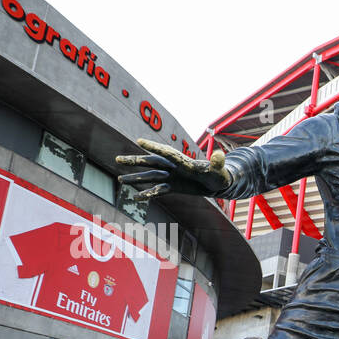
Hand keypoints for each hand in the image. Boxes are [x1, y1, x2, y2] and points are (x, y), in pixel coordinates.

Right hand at [116, 139, 230, 199]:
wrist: (218, 183)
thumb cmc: (219, 174)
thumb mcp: (219, 170)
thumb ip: (218, 163)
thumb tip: (221, 155)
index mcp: (183, 160)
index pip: (166, 152)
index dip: (154, 147)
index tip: (139, 141)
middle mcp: (174, 167)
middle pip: (151, 162)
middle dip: (135, 161)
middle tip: (117, 159)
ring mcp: (172, 177)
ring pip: (150, 177)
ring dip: (135, 178)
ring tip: (119, 180)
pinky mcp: (173, 187)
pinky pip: (158, 190)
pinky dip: (147, 194)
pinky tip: (135, 197)